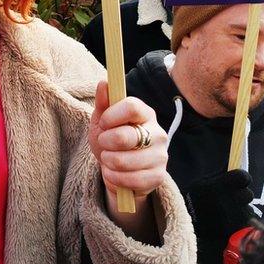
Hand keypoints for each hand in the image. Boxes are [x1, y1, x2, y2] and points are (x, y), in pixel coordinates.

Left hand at [88, 81, 169, 199]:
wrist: (116, 170)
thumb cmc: (110, 140)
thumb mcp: (102, 120)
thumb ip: (103, 103)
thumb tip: (104, 83)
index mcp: (145, 114)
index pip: (132, 107)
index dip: (112, 115)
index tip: (103, 123)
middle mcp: (158, 133)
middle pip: (127, 136)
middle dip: (106, 142)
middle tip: (104, 143)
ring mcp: (161, 156)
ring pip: (125, 161)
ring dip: (108, 162)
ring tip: (108, 160)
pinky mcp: (158, 176)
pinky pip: (131, 180)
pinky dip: (115, 178)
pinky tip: (114, 174)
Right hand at [184, 169, 253, 263]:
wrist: (186, 226)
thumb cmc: (193, 201)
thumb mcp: (201, 184)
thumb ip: (219, 176)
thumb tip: (234, 161)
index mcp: (218, 186)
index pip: (244, 177)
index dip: (242, 178)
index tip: (237, 181)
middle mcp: (227, 201)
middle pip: (248, 194)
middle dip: (241, 195)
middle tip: (231, 198)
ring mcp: (232, 217)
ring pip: (247, 209)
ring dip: (240, 209)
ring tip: (226, 211)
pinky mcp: (235, 230)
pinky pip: (244, 222)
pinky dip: (238, 221)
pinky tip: (227, 221)